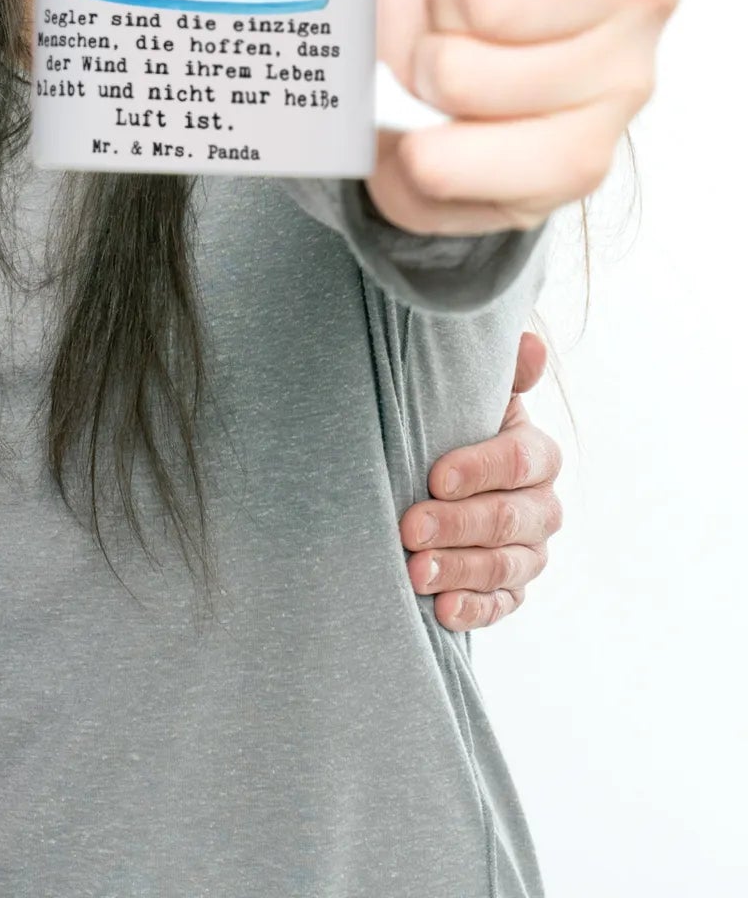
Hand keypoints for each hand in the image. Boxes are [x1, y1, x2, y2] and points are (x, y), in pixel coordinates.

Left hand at [367, 0, 678, 233]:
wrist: (424, 54)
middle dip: (434, 3)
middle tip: (444, 4)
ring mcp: (625, 78)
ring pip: (467, 79)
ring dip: (423, 72)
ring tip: (438, 57)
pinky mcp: (584, 160)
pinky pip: (487, 166)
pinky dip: (432, 155)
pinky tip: (428, 131)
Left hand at [401, 332, 563, 628]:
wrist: (436, 474)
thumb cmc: (449, 425)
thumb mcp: (468, 395)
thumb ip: (500, 373)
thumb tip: (530, 343)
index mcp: (536, 454)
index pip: (519, 462)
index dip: (478, 469)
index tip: (434, 476)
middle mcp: (543, 506)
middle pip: (510, 519)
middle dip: (458, 525)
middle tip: (409, 528)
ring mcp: (530, 552)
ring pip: (505, 566)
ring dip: (459, 570)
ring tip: (414, 572)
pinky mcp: (513, 590)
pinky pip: (502, 605)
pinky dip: (473, 610)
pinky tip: (442, 610)